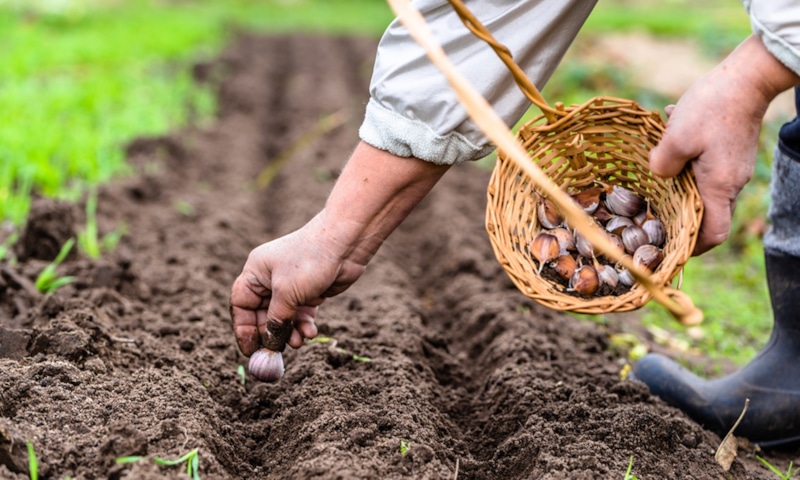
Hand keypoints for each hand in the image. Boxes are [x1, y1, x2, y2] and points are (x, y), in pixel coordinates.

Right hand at [230, 142, 449, 356]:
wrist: (346, 243)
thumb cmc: (310, 261)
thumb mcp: (287, 294)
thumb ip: (276, 321)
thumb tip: (270, 345)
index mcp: (256, 272)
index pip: (241, 304)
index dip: (243, 328)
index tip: (249, 350)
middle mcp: (270, 279)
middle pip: (262, 314)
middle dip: (271, 334)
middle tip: (276, 353)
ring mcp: (291, 286)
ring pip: (284, 318)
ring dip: (290, 333)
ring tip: (300, 342)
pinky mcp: (310, 292)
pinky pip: (301, 315)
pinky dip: (304, 325)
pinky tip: (311, 333)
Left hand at [649, 35, 798, 254]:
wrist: (746, 77)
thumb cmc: (712, 107)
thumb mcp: (676, 137)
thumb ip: (661, 164)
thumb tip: (657, 175)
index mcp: (719, 187)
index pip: (714, 234)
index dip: (693, 246)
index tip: (672, 246)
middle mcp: (732, 183)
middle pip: (706, 214)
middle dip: (680, 215)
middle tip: (653, 212)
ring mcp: (734, 168)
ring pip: (702, 187)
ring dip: (679, 180)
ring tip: (659, 161)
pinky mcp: (731, 152)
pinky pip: (706, 166)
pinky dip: (687, 159)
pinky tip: (671, 134)